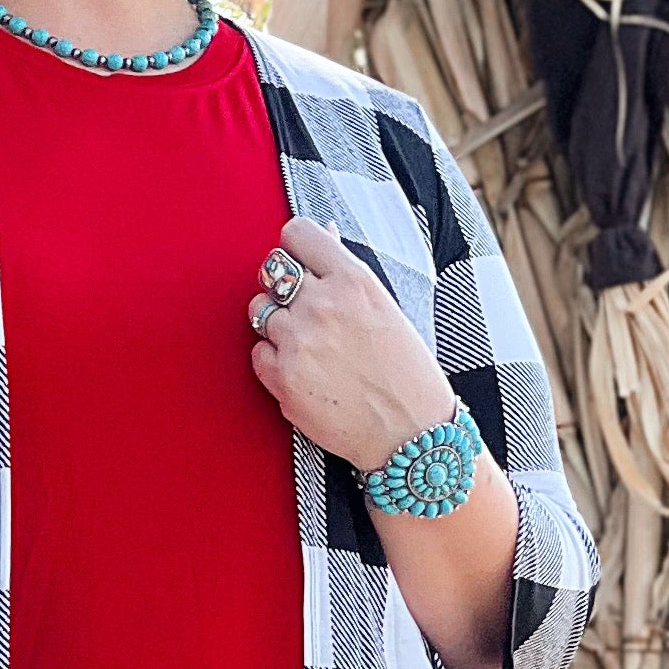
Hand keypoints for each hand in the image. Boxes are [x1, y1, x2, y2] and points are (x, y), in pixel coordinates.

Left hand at [247, 220, 452, 473]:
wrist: (410, 435)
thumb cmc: (408, 374)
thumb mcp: (388, 309)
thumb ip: (347, 274)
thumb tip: (323, 235)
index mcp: (353, 280)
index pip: (296, 234)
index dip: (297, 249)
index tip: (302, 264)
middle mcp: (322, 305)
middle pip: (272, 271)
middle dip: (284, 287)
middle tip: (306, 311)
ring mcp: (298, 341)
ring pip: (259, 311)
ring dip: (277, 324)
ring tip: (308, 345)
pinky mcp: (282, 377)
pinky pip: (257, 352)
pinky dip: (273, 359)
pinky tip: (303, 370)